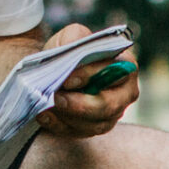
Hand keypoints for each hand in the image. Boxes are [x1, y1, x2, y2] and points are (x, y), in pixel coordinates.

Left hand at [35, 23, 137, 139]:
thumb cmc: (70, 52)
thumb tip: (72, 49)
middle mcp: (125, 93)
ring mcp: (112, 115)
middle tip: (56, 98)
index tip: (67, 79)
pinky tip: (43, 114)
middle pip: (108, 106)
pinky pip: (78, 132)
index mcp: (125, 66)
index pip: (113, 73)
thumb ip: (75, 38)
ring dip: (67, 116)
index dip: (89, 76)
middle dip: (79, 104)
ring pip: (93, 124)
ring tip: (45, 105)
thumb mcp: (72, 36)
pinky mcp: (95, 128)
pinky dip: (58, 125)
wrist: (59, 70)